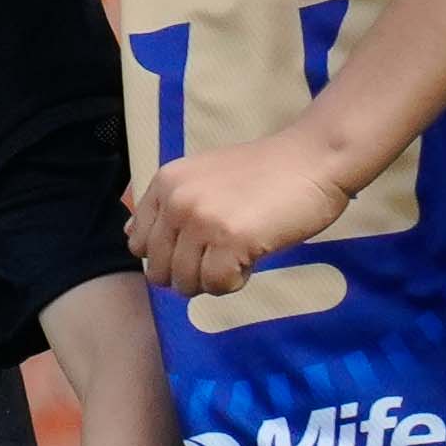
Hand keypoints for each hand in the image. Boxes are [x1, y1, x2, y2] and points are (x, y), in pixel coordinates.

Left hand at [127, 131, 354, 298]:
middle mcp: (176, 200)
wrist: (313, 159)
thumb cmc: (264, 172)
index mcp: (165, 182)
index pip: (139, 244)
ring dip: (213, 280)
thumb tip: (131, 236)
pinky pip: (216, 286)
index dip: (169, 255)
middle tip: (222, 256)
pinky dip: (235, 282)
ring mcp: (202, 219)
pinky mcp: (230, 239)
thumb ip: (168, 205)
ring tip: (239, 254)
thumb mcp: (202, 177)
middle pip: (159, 271)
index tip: (200, 245)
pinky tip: (252, 258)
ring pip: (186, 283)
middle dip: (189, 274)